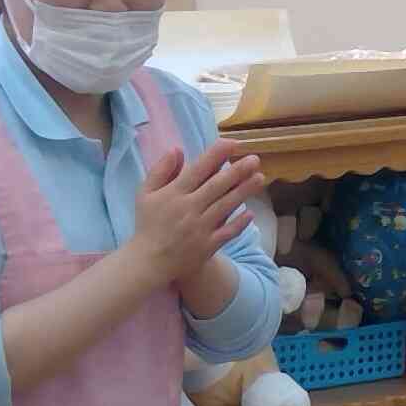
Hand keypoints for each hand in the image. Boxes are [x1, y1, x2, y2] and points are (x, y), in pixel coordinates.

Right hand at [125, 142, 268, 291]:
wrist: (149, 261)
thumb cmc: (148, 223)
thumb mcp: (145, 193)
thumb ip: (161, 170)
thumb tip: (177, 149)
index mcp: (174, 194)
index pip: (198, 170)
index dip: (216, 155)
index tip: (232, 143)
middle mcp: (189, 209)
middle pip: (217, 186)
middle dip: (237, 171)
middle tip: (255, 159)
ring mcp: (200, 228)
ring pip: (225, 206)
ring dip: (244, 192)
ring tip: (260, 178)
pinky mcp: (207, 246)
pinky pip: (227, 232)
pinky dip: (239, 223)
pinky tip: (251, 213)